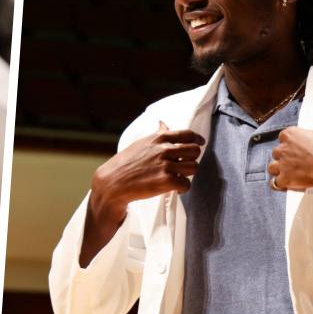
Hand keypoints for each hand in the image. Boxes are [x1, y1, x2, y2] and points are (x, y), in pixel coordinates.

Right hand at [81, 123, 201, 265]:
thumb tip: (163, 124)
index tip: (199, 143)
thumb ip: (156, 135)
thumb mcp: (140, 143)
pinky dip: (184, 188)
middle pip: (194, 151)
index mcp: (159, 138)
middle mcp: (164, 150)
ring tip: (180, 176)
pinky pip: (187, 184)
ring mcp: (166, 166)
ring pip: (194, 167)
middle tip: (186, 164)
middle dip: (193, 158)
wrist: (112, 182)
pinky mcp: (166, 182)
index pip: (187, 134)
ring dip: (189, 173)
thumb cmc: (124, 163)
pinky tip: (177, 189)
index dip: (197, 139)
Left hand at [267, 101, 312, 207]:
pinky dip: (279, 184)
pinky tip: (286, 184)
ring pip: (272, 168)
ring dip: (279, 170)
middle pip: (276, 153)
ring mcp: (281, 165)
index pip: (282, 137)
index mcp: (290, 134)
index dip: (289, 143)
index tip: (298, 148)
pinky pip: (274, 183)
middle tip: (297, 162)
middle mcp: (282, 148)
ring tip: (290, 173)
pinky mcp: (284, 178)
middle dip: (284, 157)